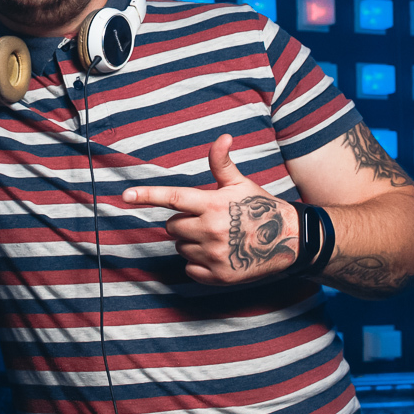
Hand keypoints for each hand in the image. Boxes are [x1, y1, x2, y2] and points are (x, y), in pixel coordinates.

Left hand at [119, 134, 297, 284]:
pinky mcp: (217, 276)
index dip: (147, 195)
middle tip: (206, 220)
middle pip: (172, 226)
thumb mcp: (240, 183)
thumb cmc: (260, 207)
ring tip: (216, 237)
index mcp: (212, 205)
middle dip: (183, 222)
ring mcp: (213, 255)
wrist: (288, 240)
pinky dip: (198, 263)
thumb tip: (222, 137)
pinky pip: (189, 269)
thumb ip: (222, 164)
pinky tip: (217, 254)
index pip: (173, 198)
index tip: (125, 196)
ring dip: (190, 242)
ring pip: (180, 247)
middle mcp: (210, 230)